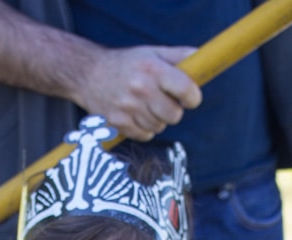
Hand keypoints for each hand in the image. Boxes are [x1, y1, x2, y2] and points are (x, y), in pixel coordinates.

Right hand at [77, 45, 201, 139]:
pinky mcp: (118, 123)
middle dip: (174, 110)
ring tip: (147, 106)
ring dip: (158, 119)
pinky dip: (145, 128)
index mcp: (152, 68)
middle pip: (174, 115)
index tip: (191, 98)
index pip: (185, 90)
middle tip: (166, 102)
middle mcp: (140, 89)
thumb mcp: (152, 52)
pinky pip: (145, 135)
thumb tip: (203, 61)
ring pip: (160, 126)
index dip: (193, 97)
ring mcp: (128, 108)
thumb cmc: (126, 63)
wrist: (89, 74)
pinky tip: (137, 115)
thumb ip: (179, 56)